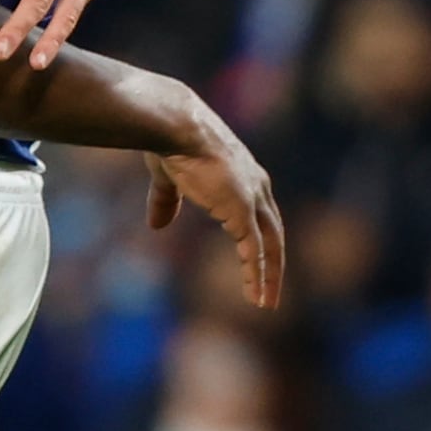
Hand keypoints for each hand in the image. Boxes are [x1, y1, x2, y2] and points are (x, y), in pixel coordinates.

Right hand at [146, 109, 285, 308]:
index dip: (260, 241)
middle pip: (274, 234)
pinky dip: (256, 275)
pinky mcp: (242, 212)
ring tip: (266, 302)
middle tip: (271, 291)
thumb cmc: (172, 142)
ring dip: (270, 276)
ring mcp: (253, 200)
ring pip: (270, 246)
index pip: (261, 215)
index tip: (256, 262)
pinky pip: (254, 251)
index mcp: (246, 176)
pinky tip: (255, 296)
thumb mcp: (170, 178)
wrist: (175, 127)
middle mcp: (257, 187)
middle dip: (274, 264)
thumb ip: (167, 201)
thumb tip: (156, 226)